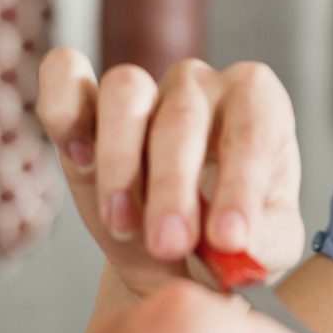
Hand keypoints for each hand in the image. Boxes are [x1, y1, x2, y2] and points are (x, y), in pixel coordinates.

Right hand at [36, 49, 303, 296]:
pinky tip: (76, 155)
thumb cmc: (232, 237)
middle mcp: (203, 86)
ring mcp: (145, 88)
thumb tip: (239, 242)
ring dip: (119, 161)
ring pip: (127, 91)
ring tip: (122, 222)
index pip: (254, 129)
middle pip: (184, 115)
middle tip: (170, 245)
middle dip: (174, 187)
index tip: (230, 239)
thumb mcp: (269, 247)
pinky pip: (67, 76)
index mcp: (261, 107)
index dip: (241, 184)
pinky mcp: (88, 102)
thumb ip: (265, 242)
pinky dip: (63, 108)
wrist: (178, 256)